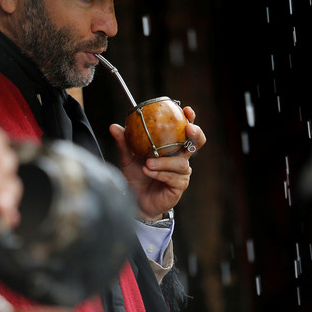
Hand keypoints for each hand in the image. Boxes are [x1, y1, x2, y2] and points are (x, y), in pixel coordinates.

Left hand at [109, 106, 206, 220]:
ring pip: (180, 162)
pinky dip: (159, 173)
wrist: (136, 201)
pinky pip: (173, 177)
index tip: (185, 110)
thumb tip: (114, 127)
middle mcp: (180, 158)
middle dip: (195, 134)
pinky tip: (148, 171)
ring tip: (147, 163)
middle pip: (196, 143)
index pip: (184, 130)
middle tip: (187, 129)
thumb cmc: (136, 178)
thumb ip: (124, 143)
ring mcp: (181, 173)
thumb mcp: (128, 158)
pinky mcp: (179, 186)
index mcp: (172, 147)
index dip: (189, 119)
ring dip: (164, 161)